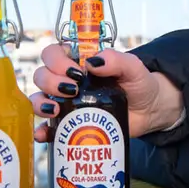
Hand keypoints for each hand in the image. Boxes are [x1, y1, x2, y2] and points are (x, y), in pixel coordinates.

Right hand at [30, 44, 183, 140]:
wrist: (149, 110)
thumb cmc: (139, 84)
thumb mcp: (133, 67)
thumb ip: (116, 59)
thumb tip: (92, 63)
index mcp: (78, 62)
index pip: (53, 53)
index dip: (57, 60)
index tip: (77, 72)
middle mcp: (67, 80)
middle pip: (41, 75)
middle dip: (51, 81)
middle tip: (73, 90)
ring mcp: (66, 103)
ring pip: (39, 98)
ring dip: (41, 103)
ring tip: (57, 109)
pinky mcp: (69, 125)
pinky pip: (48, 128)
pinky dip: (41, 131)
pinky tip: (44, 134)